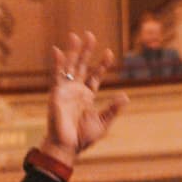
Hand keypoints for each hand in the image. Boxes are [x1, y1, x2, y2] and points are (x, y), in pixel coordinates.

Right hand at [39, 31, 127, 166]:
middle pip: (82, 66)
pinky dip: (58, 63)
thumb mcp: (103, 122)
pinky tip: (58, 51)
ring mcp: (66, 90)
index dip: (102, 64)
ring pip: (70, 66)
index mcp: (87, 96)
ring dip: (72, 52)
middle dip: (86, 51)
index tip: (109, 53)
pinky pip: (56, 76)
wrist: (68, 147)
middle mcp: (76, 90)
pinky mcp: (56, 93)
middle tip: (90, 35)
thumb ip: (113, 109)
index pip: (95, 75)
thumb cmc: (83, 138)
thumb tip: (125, 96)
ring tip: (75, 36)